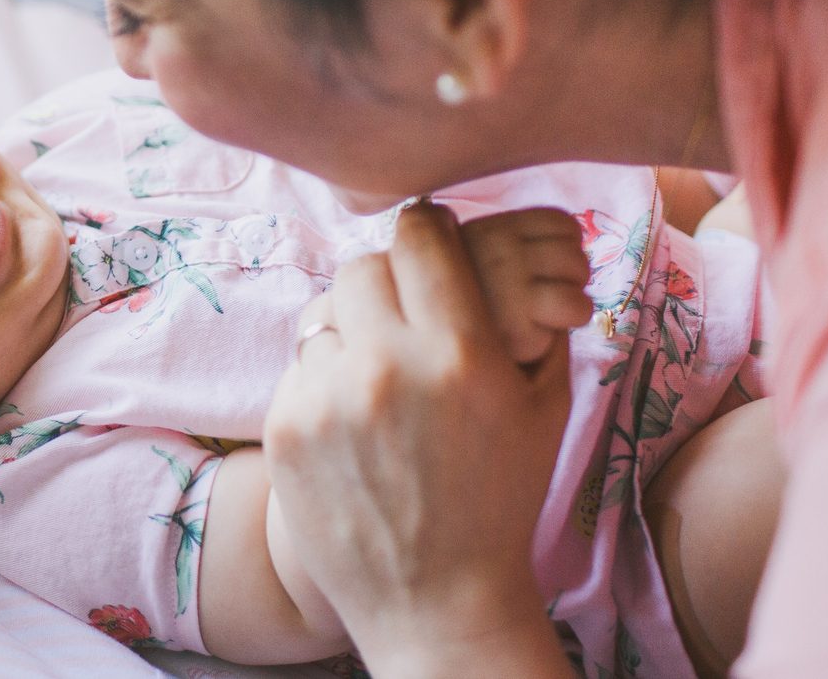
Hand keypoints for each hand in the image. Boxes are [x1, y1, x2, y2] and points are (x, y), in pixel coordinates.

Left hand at [265, 202, 573, 674]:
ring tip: (379, 383)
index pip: (420, 233)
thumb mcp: (544, 403)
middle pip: (364, 266)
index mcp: (461, 352)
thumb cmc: (500, 496)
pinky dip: (324, 384)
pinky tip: (353, 427)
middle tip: (402, 317)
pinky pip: (300, 368)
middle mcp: (388, 366)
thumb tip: (493, 238)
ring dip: (351, 335)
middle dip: (386, 283)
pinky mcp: (284, 428)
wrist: (437, 596)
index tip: (429, 242)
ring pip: (325, 316)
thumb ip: (523, 312)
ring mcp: (328, 398)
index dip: (426, 231)